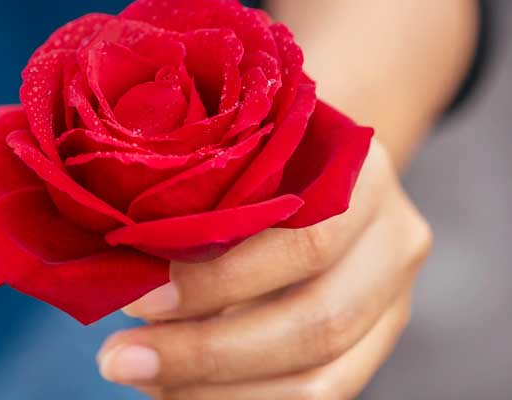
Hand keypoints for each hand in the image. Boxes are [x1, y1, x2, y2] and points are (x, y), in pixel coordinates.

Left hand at [96, 138, 430, 398]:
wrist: (316, 150)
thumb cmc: (253, 137)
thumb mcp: (235, 141)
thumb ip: (200, 195)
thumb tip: (120, 272)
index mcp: (363, 173)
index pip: (305, 244)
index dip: (218, 282)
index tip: (134, 300)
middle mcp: (392, 237)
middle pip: (315, 323)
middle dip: (205, 354)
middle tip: (117, 359)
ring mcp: (394, 295)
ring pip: (321, 377)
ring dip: (217, 391)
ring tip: (141, 377)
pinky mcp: (377, 339)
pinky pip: (320, 393)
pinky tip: (177, 391)